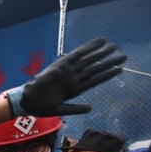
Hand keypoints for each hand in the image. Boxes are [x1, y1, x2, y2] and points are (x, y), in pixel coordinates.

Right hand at [11, 37, 125, 116]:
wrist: (27, 101)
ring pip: (89, 60)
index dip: (107, 74)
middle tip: (123, 55)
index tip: (119, 68)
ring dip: (102, 53)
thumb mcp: (60, 109)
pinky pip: (77, 54)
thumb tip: (90, 108)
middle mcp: (73, 78)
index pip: (95, 79)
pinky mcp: (61, 66)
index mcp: (75, 89)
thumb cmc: (41, 107)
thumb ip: (75, 108)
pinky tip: (99, 42)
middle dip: (108, 61)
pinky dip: (88, 48)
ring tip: (115, 46)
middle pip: (94, 68)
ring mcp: (68, 71)